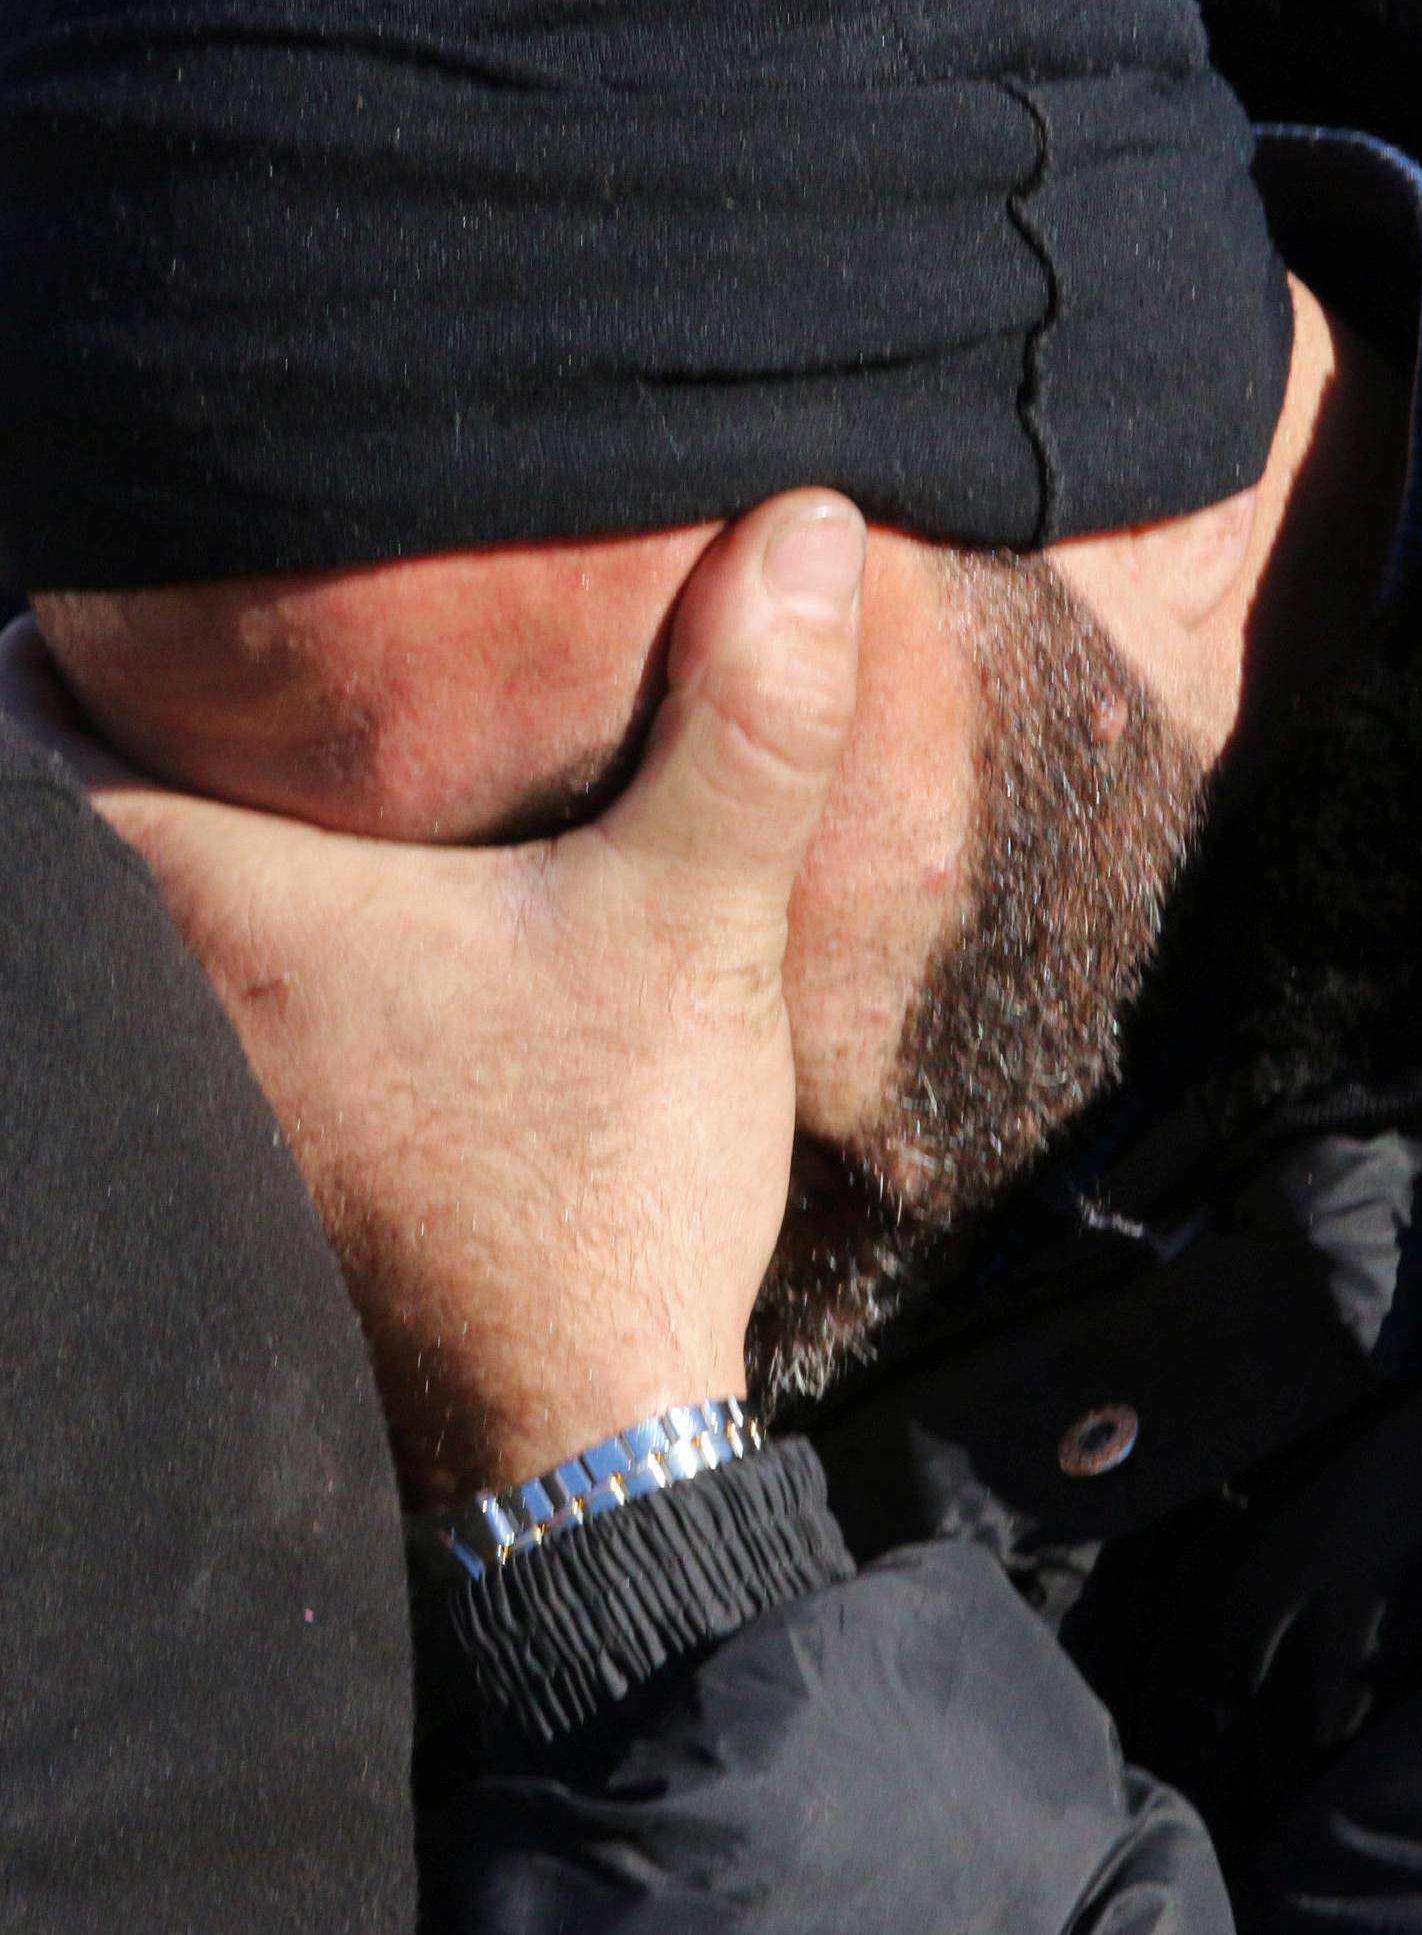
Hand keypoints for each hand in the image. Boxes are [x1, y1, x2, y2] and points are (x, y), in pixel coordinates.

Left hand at [0, 492, 865, 1503]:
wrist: (578, 1437)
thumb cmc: (600, 1183)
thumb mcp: (695, 930)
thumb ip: (746, 724)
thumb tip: (805, 522)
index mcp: (207, 903)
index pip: (9, 707)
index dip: (66, 626)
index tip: (160, 576)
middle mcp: (142, 998)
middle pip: (47, 808)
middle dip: (123, 723)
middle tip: (245, 649)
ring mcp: (171, 1100)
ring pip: (108, 920)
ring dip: (171, 844)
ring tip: (294, 767)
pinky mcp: (231, 1170)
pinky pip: (162, 1016)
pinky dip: (215, 958)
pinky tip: (348, 938)